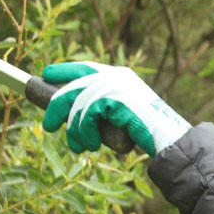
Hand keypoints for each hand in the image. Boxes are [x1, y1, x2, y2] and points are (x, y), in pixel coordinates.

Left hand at [42, 61, 190, 155]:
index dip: (65, 70)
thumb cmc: (147, 132)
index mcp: (120, 75)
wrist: (167, 137)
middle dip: (57, 106)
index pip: (86, 67)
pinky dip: (85, 133)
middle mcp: (116, 76)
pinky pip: (87, 115)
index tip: (46, 73)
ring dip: (75, 131)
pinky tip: (92, 144)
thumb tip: (73, 116)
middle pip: (75, 85)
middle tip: (48, 126)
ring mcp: (115, 86)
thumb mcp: (122, 115)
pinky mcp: (114, 99)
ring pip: (78, 104)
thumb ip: (104, 109)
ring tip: (80, 147)